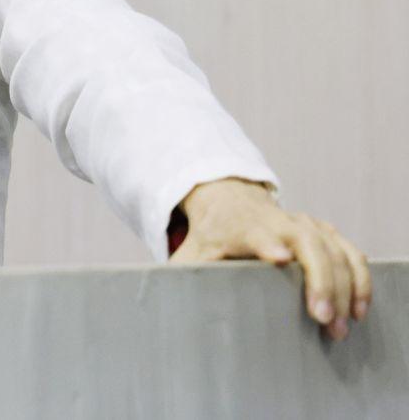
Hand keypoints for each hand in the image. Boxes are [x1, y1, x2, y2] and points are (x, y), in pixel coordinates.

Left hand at [168, 177, 370, 340]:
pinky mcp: (323, 231)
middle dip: (320, 279)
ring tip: (343, 323)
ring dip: (346, 286)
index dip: (267, 243)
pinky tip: (359, 307)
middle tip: (322, 318)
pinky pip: (349, 251)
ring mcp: (304, 224)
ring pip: (334, 248)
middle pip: (308, 243)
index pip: (256, 232)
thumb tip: (162, 303)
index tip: (279, 258)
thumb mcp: (193, 251)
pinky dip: (359, 277)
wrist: (229, 199)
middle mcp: (278, 221)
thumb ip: (181, 275)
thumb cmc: (211, 234)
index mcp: (242, 225)